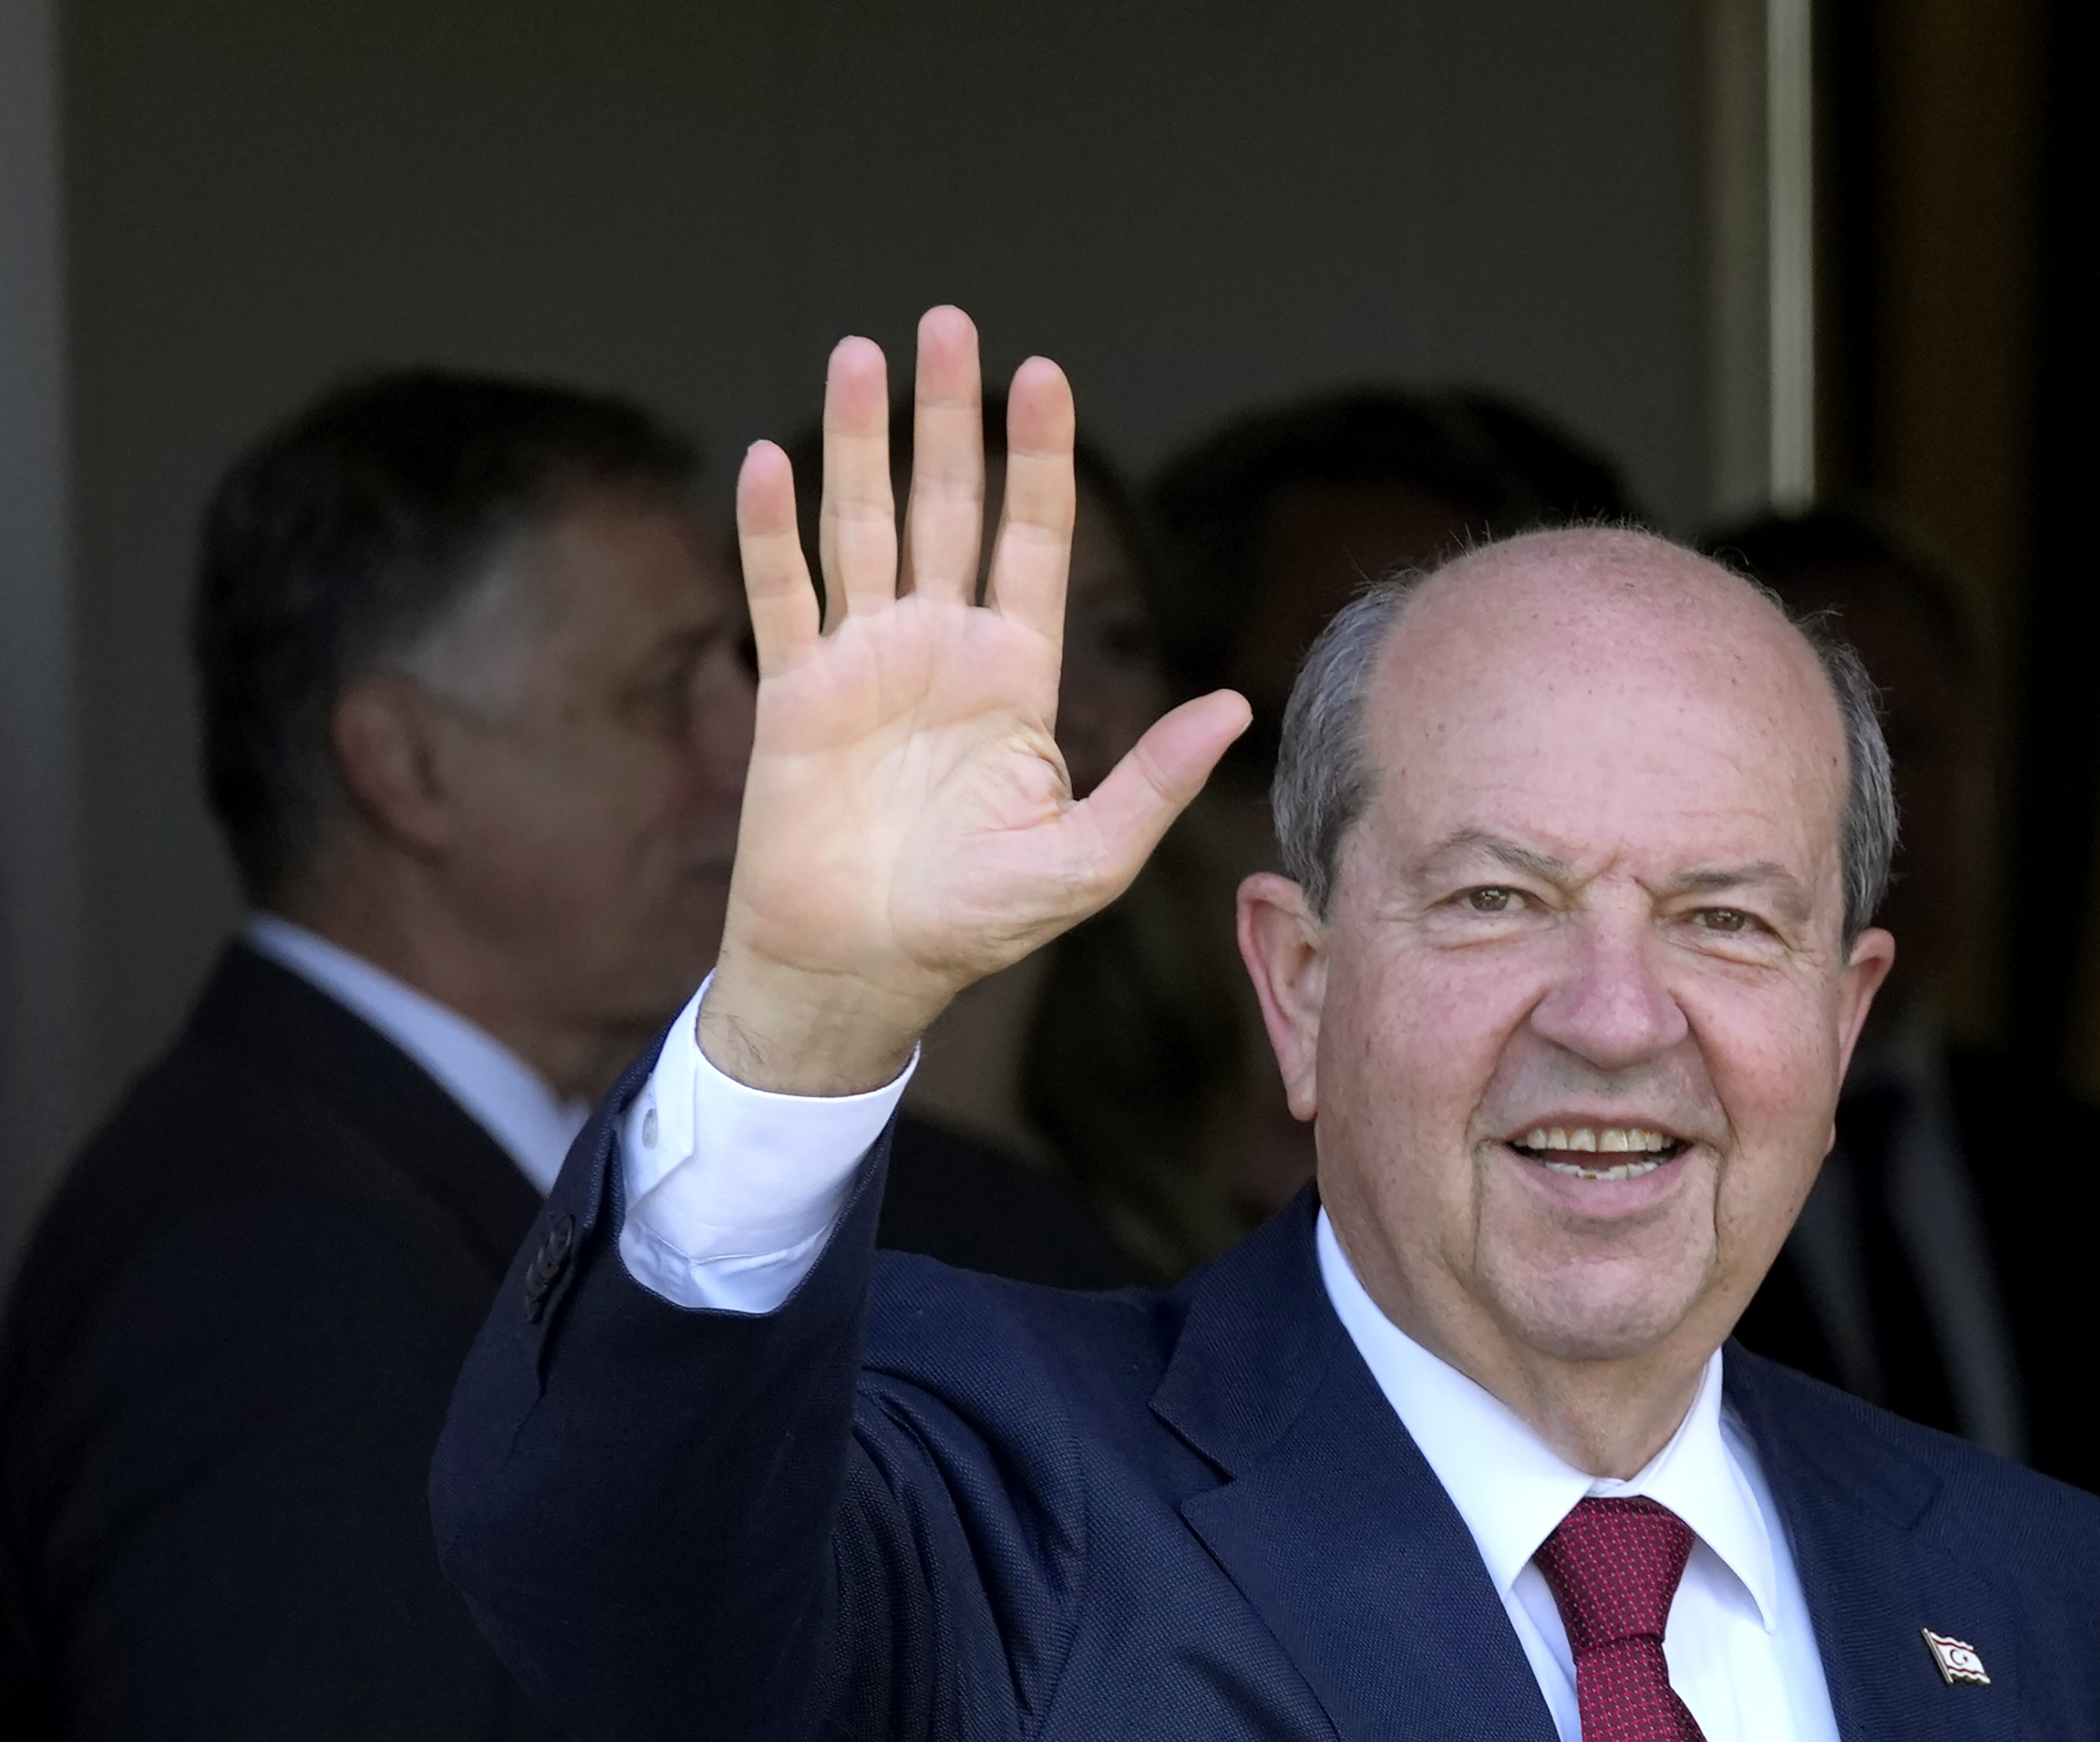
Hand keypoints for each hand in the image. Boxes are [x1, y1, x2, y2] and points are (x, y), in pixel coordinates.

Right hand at [704, 306, 1246, 1095]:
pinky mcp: (794, 693)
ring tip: (862, 353)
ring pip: (860, 525)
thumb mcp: (1088, 856)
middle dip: (949, 416)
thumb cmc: (978, 921)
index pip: (1032, 541)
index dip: (1038, 459)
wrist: (870, 969)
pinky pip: (782, 595)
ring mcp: (863, 662)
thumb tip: (1235, 706)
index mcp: (1014, 676)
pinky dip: (773, 530)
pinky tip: (771, 459)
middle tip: (950, 322)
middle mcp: (939, 649)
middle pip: (947, 506)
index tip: (1045, 375)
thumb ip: (1155, 779)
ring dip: (857, 440)